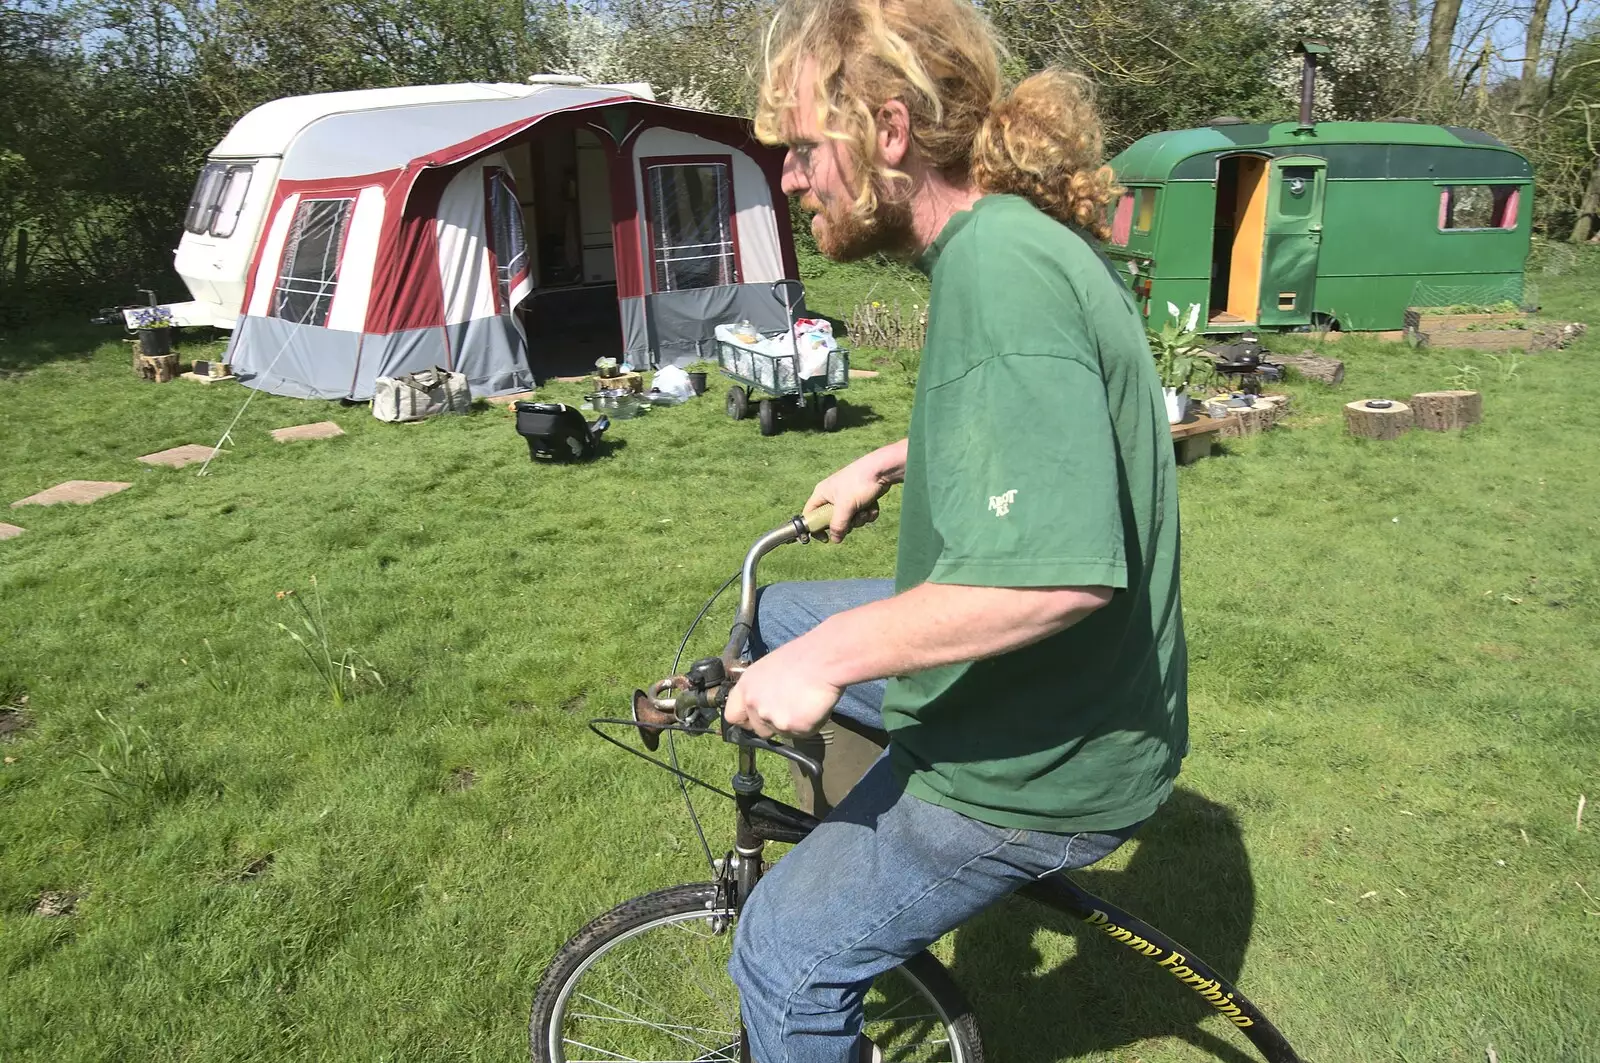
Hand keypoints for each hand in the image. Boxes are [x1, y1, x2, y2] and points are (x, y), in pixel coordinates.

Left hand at [722, 642, 841, 738]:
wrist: (823, 660)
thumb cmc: (801, 657)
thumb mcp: (768, 669)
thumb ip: (760, 690)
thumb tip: (763, 703)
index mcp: (746, 687)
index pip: (732, 715)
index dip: (745, 719)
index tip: (755, 719)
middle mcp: (754, 704)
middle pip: (758, 729)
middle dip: (772, 724)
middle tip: (790, 708)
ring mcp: (772, 718)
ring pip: (781, 732)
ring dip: (792, 724)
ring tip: (805, 702)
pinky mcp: (792, 727)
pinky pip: (801, 733)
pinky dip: (809, 724)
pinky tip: (814, 706)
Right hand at [805, 441, 904, 543]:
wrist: (882, 470)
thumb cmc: (859, 483)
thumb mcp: (845, 507)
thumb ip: (838, 525)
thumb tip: (835, 540)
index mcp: (822, 494)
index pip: (810, 515)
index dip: (815, 528)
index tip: (825, 538)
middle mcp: (832, 496)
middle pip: (832, 521)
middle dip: (846, 523)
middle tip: (852, 519)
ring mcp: (847, 498)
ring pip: (849, 519)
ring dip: (859, 518)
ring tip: (865, 510)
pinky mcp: (860, 499)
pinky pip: (861, 514)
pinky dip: (868, 512)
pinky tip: (872, 505)